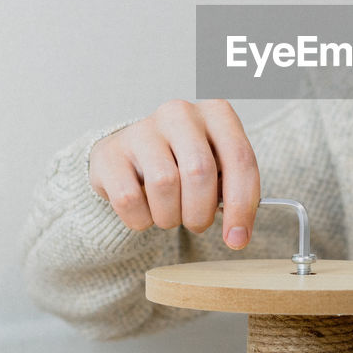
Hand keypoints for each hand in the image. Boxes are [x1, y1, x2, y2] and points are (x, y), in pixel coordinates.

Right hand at [87, 99, 259, 248]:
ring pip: (164, 185)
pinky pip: (129, 199)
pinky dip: (141, 219)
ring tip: (169, 214)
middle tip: (196, 223)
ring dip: (170, 216)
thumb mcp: (218, 170)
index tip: (238, 239)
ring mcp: (142, 129)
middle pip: (199, 172)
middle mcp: (180, 113)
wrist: (132, 159)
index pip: (240, 160)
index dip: (241, 206)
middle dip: (201, 212)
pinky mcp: (110, 153)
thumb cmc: (185, 165)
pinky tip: (144, 210)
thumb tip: (238, 234)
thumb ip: (233, 193)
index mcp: (216, 114)